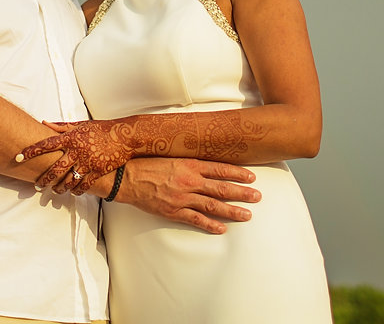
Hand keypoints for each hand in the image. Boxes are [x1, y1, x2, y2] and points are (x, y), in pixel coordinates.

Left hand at [19, 120, 132, 194]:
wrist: (124, 136)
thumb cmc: (101, 129)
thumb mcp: (81, 125)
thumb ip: (61, 127)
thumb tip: (44, 122)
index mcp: (71, 138)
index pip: (46, 144)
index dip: (30, 151)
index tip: (17, 157)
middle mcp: (77, 150)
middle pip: (55, 168)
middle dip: (43, 179)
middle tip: (36, 185)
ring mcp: (88, 162)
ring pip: (68, 180)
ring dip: (59, 188)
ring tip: (54, 191)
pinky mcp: (97, 171)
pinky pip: (83, 185)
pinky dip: (76, 190)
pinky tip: (72, 192)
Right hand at [119, 158, 260, 233]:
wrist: (126, 177)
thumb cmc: (147, 163)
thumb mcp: (170, 155)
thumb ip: (188, 159)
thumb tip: (204, 159)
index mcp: (189, 164)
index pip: (220, 169)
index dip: (238, 173)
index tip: (251, 177)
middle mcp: (189, 181)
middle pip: (221, 188)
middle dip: (242, 193)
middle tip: (258, 197)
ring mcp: (182, 197)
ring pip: (213, 205)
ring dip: (232, 210)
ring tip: (247, 214)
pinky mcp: (173, 211)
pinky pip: (196, 219)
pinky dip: (210, 225)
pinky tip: (222, 228)